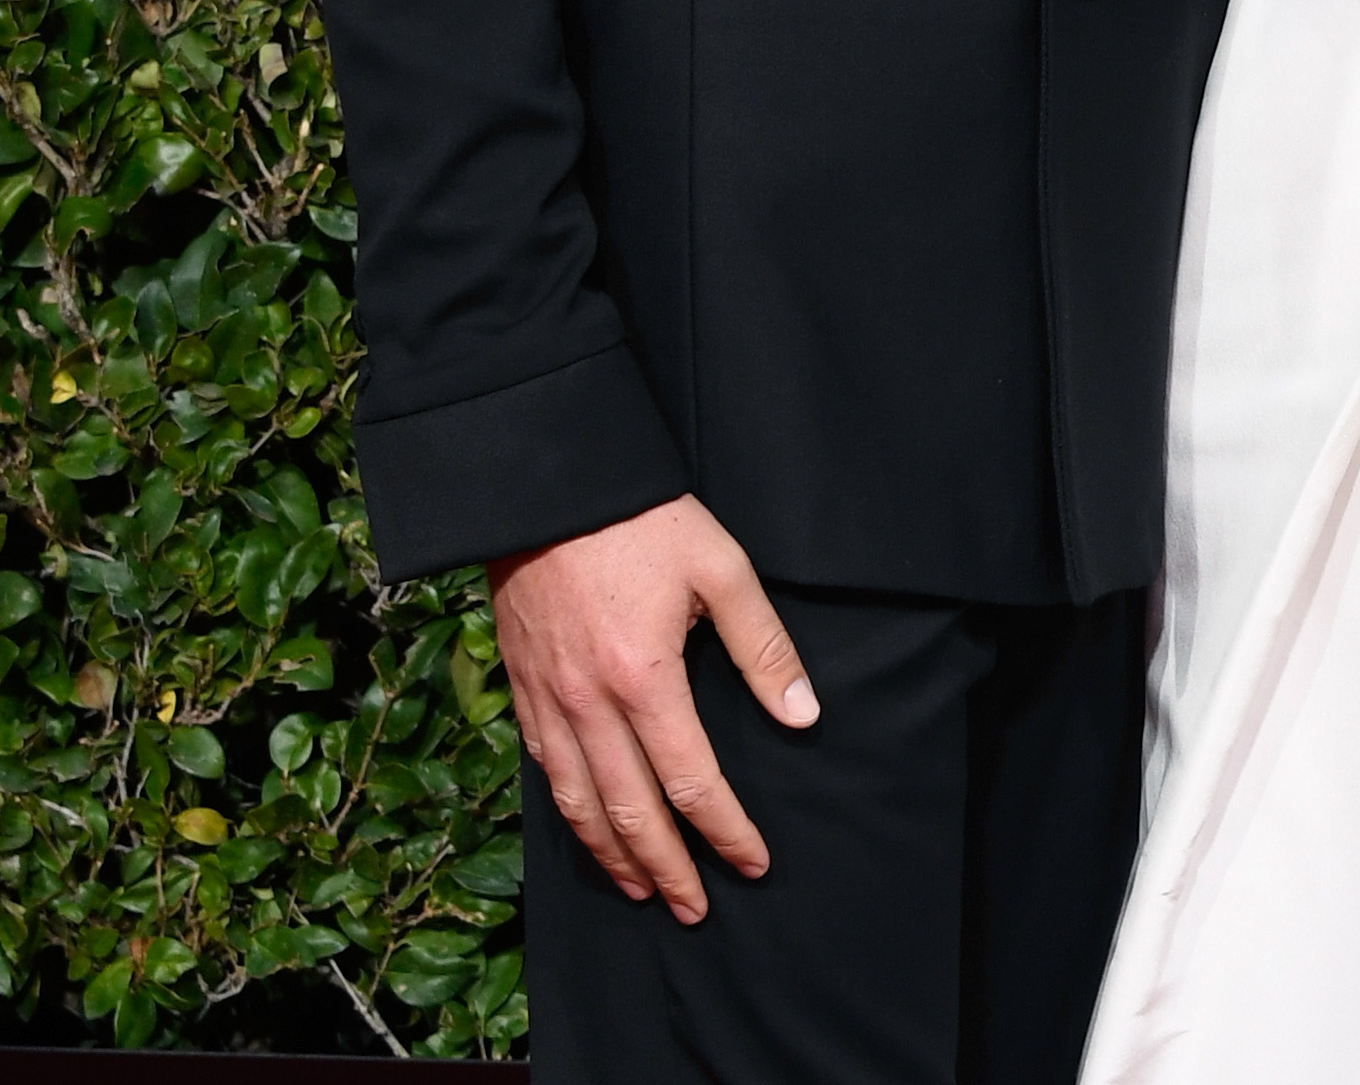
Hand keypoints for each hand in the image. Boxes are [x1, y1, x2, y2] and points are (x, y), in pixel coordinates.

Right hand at [490, 494, 817, 919]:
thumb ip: (762, 647)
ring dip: (614, 858)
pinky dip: (569, 815)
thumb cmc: (642, 519)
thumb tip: (802, 716)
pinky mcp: (522, 688)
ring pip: (579, 806)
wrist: (549, 483)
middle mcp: (589, 704)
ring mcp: (548, 701)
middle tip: (696, 909)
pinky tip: (588, 829)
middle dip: (669, 870)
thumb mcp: (720, 568)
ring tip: (644, 889)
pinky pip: (544, 772)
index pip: (692, 783)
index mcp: (644, 678)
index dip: (726, 831)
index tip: (753, 862)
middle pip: (631, 814)